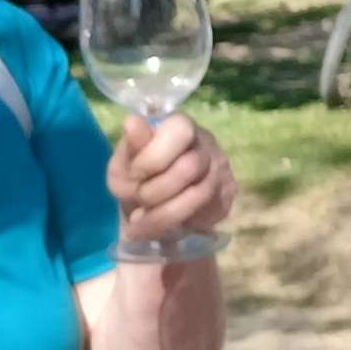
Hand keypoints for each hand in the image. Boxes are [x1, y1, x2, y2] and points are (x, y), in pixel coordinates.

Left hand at [109, 111, 237, 254]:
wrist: (151, 203)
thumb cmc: (137, 175)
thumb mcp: (124, 162)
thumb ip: (131, 146)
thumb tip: (132, 122)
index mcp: (179, 125)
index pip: (179, 130)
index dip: (154, 157)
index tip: (133, 175)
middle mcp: (206, 143)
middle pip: (188, 167)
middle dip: (154, 191)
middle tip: (137, 201)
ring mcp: (220, 169)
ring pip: (198, 195)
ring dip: (163, 214)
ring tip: (139, 224)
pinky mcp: (226, 196)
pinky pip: (207, 214)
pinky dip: (176, 224)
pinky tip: (160, 228)